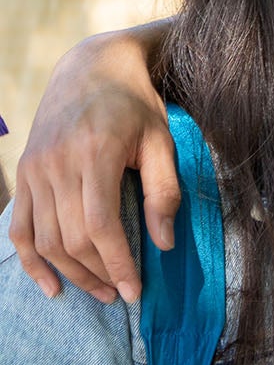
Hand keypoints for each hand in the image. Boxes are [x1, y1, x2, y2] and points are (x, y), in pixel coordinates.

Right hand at [8, 30, 176, 303]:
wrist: (91, 68)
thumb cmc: (135, 105)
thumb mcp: (162, 140)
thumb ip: (163, 191)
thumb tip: (164, 243)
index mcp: (95, 154)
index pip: (101, 224)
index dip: (117, 263)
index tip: (135, 291)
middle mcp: (57, 164)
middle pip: (71, 237)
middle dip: (97, 274)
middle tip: (121, 295)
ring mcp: (34, 170)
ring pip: (44, 238)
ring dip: (70, 273)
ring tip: (99, 292)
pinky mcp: (23, 174)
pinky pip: (19, 228)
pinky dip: (31, 261)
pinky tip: (50, 286)